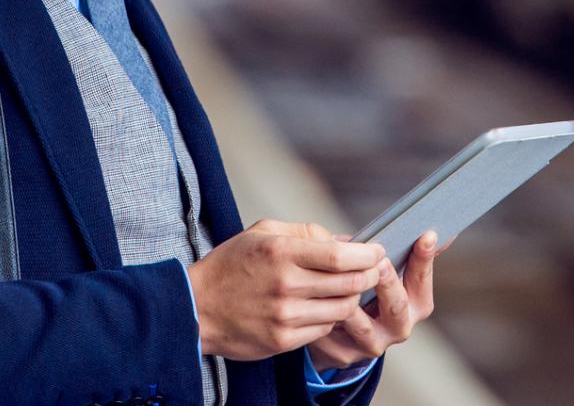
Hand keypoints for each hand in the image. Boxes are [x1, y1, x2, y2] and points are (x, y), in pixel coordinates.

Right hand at [187, 219, 386, 361]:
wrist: (197, 308)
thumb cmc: (231, 265)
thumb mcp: (262, 233)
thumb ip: (306, 233)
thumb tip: (347, 241)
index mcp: (280, 253)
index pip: (339, 256)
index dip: (366, 255)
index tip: (377, 251)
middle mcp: (285, 285)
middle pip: (348, 284)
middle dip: (369, 276)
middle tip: (373, 270)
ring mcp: (285, 316)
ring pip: (342, 309)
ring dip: (352, 298)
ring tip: (348, 288)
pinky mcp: (283, 340)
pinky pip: (325, 329)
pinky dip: (332, 318)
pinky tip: (324, 307)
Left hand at [305, 229, 442, 371]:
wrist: (338, 334)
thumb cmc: (365, 290)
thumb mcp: (383, 269)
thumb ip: (401, 251)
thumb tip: (431, 231)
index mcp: (414, 304)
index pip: (422, 280)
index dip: (424, 258)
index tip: (426, 236)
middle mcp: (399, 327)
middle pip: (397, 305)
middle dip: (388, 282)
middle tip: (379, 262)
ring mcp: (373, 343)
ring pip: (363, 324)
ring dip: (351, 301)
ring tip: (340, 280)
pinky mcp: (345, 354)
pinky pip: (334, 334)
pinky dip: (325, 315)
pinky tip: (316, 300)